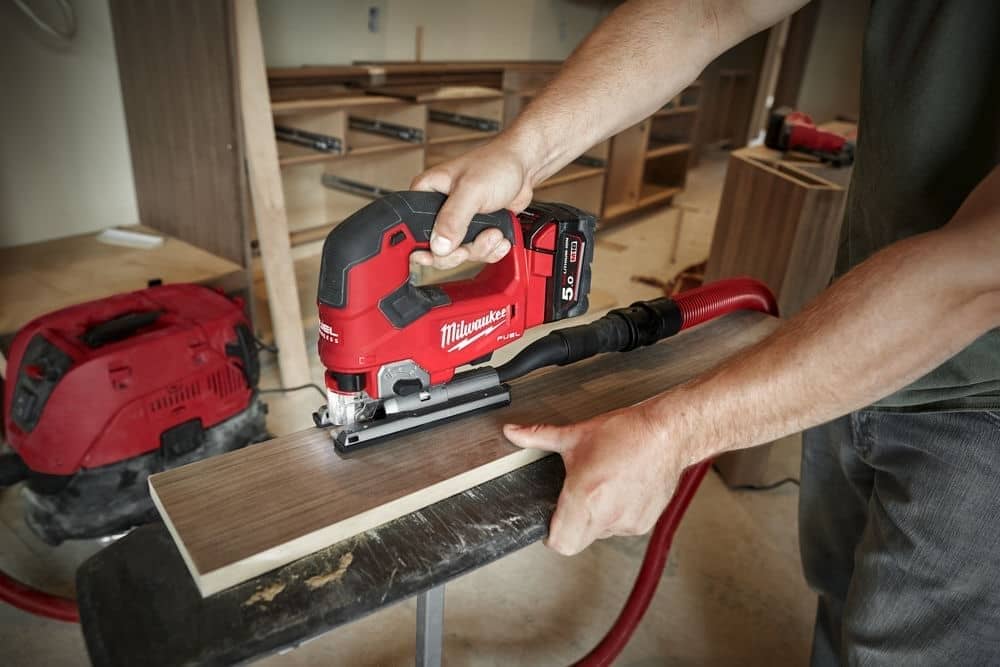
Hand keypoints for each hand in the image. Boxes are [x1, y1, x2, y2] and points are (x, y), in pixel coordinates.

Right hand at [410, 140, 535, 269]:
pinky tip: (499, 237)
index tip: (441, 254)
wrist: (523, 166)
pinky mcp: (474, 231)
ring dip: (480, 249)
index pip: (411, 230)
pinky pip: (476, 253)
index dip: (424, 248)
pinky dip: (490, 250)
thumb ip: (453, 218)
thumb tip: (439, 245)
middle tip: (473, 244)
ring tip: (494, 233)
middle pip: (435, 251)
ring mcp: (456, 223)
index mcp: (426, 194)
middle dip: (460, 252)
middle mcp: (438, 211)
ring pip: (458, 254)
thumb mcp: (471, 190)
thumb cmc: (496, 163)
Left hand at [503, 404, 688, 554]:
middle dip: (569, 526)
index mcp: (585, 496)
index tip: (550, 521)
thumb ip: (539, 436)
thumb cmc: (627, 434)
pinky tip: (619, 491)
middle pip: (576, 543)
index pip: (560, 543)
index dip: (550, 535)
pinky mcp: (644, 523)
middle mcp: (607, 515)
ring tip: (601, 488)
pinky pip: (620, 528)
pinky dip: (615, 515)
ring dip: (594, 519)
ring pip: (599, 535)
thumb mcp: (576, 435)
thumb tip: (513, 432)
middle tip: (572, 502)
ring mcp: (628, 522)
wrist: (667, 435)